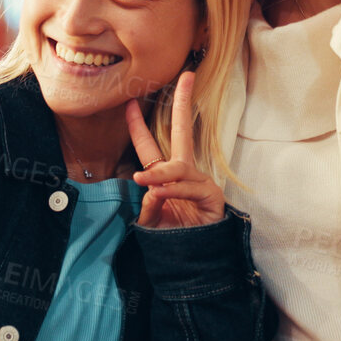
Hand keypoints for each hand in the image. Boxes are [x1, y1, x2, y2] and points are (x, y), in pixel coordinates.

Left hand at [124, 71, 224, 228]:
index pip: (150, 146)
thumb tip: (149, 186)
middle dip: (184, 104)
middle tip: (186, 78)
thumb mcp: (151, 220)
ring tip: (143, 180)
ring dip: (160, 173)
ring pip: (179, 168)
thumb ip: (146, 204)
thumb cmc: (172, 238)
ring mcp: (200, 182)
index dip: (138, 126)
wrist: (194, 261)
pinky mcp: (212, 196)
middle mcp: (184, 173)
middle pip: (183, 132)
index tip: (128, 102)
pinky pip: (190, 188)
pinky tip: (161, 192)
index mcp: (166, 176)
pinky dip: (174, 190)